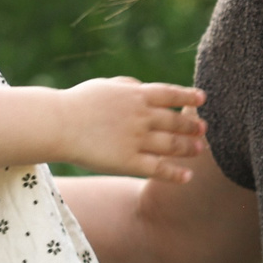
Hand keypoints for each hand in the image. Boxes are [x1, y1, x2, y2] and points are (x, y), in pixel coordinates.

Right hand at [53, 77, 207, 180]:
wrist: (58, 124)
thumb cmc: (77, 104)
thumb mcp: (104, 86)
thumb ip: (126, 86)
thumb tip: (141, 87)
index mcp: (136, 95)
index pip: (171, 94)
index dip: (189, 96)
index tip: (202, 98)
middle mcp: (141, 116)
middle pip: (176, 121)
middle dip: (193, 125)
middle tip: (204, 129)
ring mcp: (137, 139)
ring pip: (172, 145)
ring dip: (189, 148)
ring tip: (200, 150)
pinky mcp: (129, 161)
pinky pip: (158, 169)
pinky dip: (176, 174)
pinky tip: (187, 177)